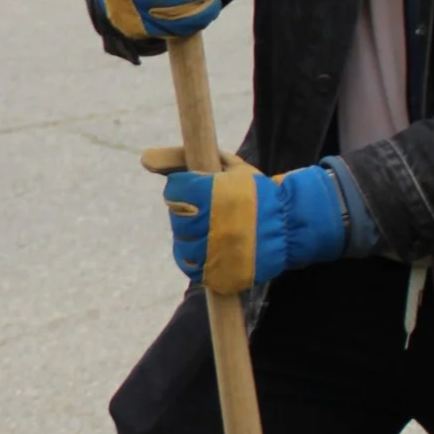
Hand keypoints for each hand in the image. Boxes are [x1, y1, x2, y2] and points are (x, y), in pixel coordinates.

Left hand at [144, 153, 352, 291]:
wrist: (290, 225)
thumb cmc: (255, 192)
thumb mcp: (226, 166)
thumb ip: (181, 158)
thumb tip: (143, 158)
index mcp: (210, 192)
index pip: (174, 190)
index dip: (186, 189)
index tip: (201, 190)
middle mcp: (209, 224)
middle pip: (178, 220)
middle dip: (189, 214)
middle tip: (211, 213)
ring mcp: (214, 253)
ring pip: (183, 247)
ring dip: (192, 239)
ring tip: (213, 232)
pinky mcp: (219, 275)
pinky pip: (194, 270)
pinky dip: (199, 261)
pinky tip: (213, 250)